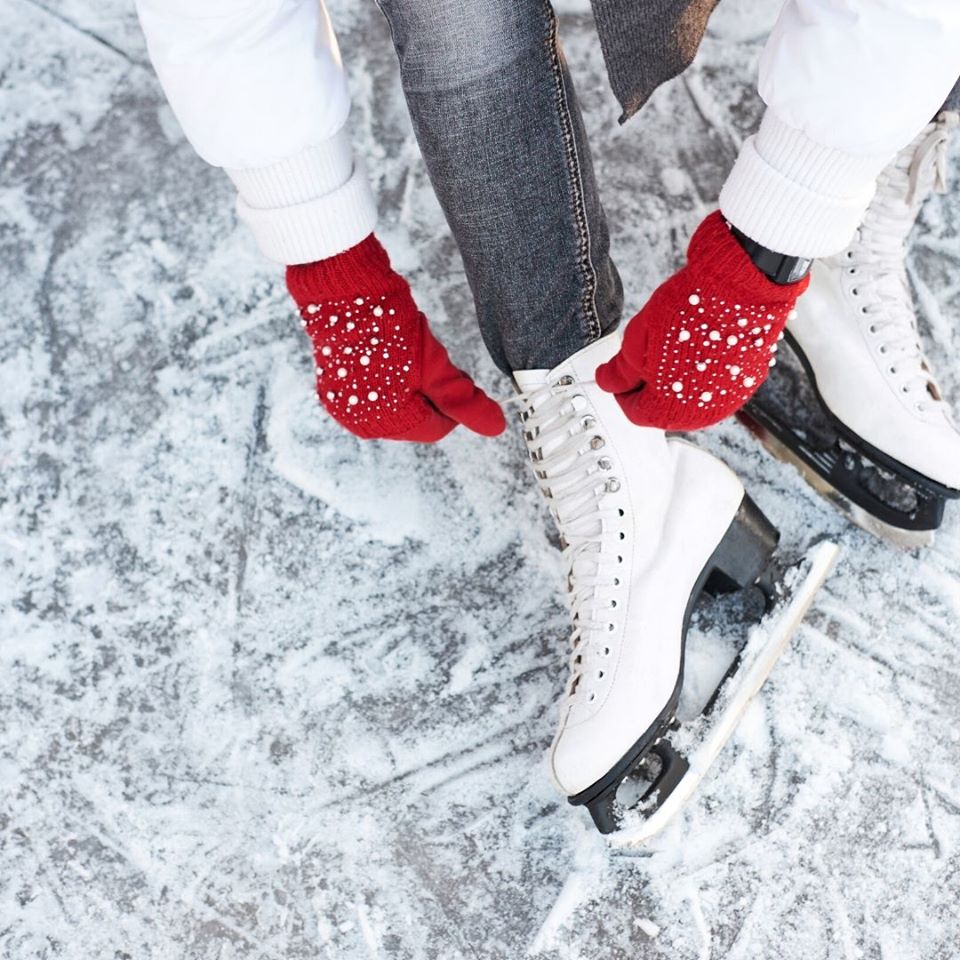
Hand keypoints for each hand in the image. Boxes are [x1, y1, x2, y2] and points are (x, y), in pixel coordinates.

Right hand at [287, 235, 505, 441]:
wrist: (343, 290)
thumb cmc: (389, 326)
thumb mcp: (434, 365)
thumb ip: (463, 401)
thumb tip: (497, 427)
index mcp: (386, 422)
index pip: (436, 429)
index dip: (453, 404)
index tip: (455, 376)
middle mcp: (362, 422)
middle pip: (415, 421)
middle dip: (430, 396)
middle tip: (433, 362)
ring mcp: (344, 406)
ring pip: (395, 408)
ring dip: (410, 388)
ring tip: (408, 356)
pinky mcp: (333, 389)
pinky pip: (372, 395)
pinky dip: (386, 381)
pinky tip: (389, 357)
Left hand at [595, 212, 808, 430]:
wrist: (739, 287)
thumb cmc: (690, 311)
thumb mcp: (637, 341)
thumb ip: (620, 372)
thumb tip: (608, 382)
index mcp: (667, 410)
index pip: (634, 412)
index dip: (624, 391)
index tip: (624, 373)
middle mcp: (701, 414)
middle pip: (664, 410)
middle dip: (651, 387)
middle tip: (649, 357)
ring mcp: (728, 400)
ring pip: (690, 399)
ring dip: (678, 381)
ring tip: (675, 348)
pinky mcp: (747, 382)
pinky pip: (716, 387)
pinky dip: (704, 373)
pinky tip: (699, 348)